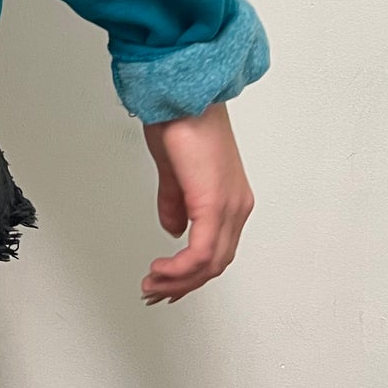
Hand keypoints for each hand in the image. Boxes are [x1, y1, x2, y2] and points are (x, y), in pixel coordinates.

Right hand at [140, 100, 254, 304]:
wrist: (182, 96)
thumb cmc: (180, 120)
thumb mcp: (174, 168)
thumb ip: (176, 201)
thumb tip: (173, 229)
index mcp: (229, 198)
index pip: (217, 249)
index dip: (192, 271)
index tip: (167, 282)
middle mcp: (236, 207)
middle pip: (216, 263)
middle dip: (183, 283)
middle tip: (155, 292)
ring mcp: (229, 207)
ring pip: (211, 263)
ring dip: (179, 279)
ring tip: (152, 285)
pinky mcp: (214, 205)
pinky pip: (202, 252)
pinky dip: (180, 268)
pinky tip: (160, 270)